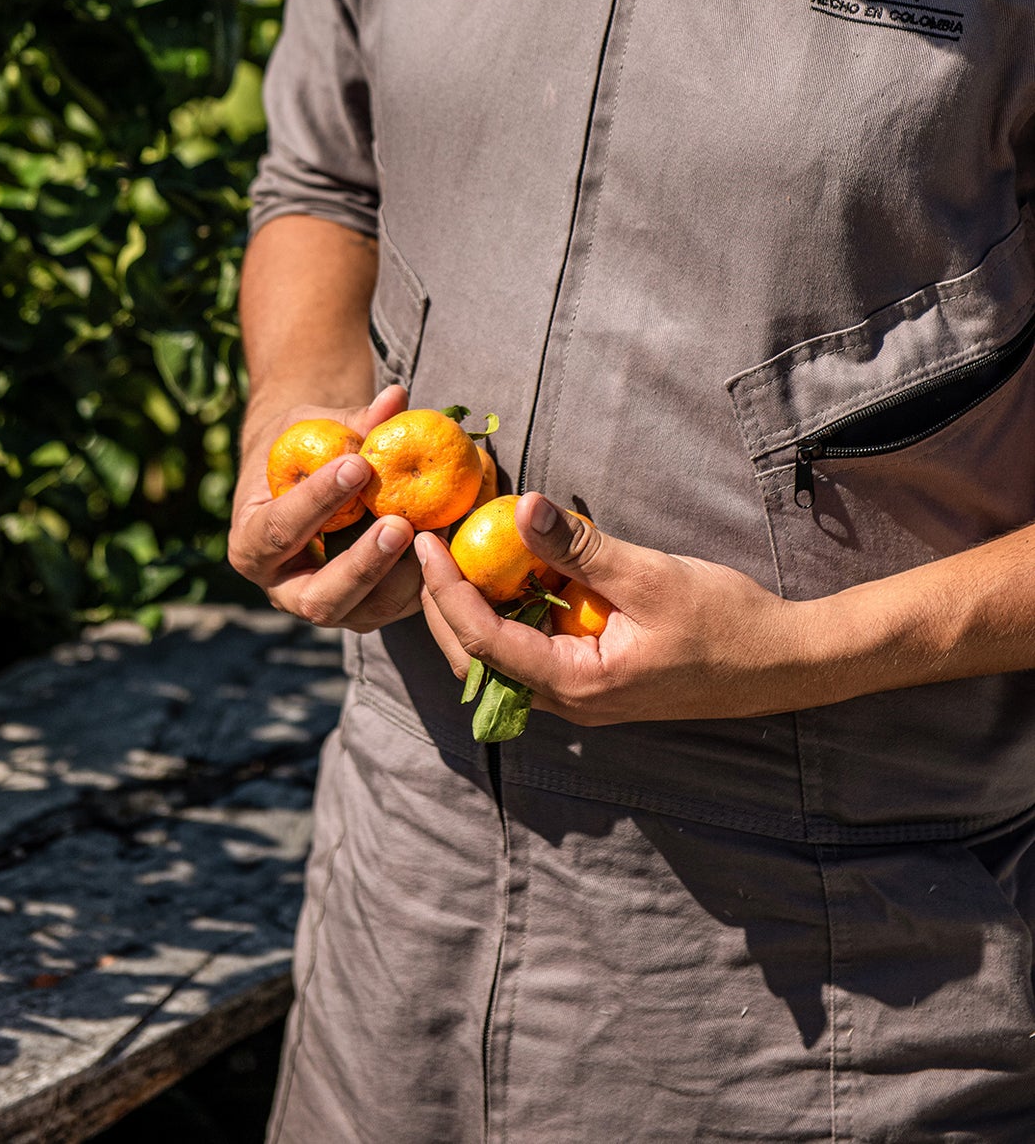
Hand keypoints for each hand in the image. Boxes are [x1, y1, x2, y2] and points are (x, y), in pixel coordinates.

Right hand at [229, 384, 421, 631]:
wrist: (304, 479)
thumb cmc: (301, 448)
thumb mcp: (311, 429)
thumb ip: (350, 422)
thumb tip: (395, 397)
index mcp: (250, 543)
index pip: (279, 530)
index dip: (317, 500)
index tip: (358, 464)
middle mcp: (282, 588)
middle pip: (318, 599)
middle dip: (362, 564)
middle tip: (399, 523)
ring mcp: (326, 606)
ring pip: (364, 612)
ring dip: (402, 577)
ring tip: (434, 532)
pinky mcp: (363, 611)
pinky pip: (396, 610)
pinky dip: (424, 582)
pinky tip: (447, 545)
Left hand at [418, 493, 821, 724]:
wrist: (783, 661)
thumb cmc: (725, 621)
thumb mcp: (649, 575)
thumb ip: (581, 547)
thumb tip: (522, 507)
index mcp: (577, 685)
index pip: (484, 640)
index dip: (447, 590)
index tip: (425, 541)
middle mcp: (572, 701)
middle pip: (480, 658)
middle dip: (445, 605)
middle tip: (427, 547)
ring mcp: (584, 694)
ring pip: (504, 656)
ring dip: (477, 608)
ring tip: (457, 552)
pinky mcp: (597, 677)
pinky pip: (535, 648)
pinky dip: (514, 611)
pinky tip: (513, 569)